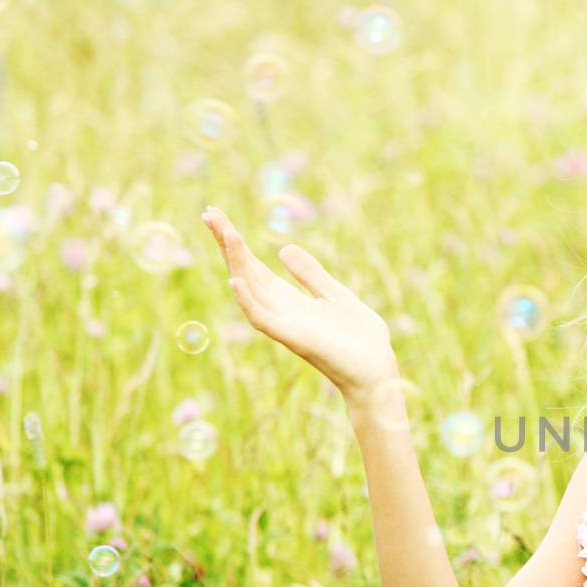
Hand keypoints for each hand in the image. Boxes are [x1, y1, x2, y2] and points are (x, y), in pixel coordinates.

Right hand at [203, 206, 398, 404]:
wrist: (377, 373)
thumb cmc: (360, 340)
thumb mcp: (335, 295)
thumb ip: (310, 275)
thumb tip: (283, 248)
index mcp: (291, 300)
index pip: (256, 268)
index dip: (238, 244)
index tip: (218, 216)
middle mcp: (281, 311)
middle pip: (247, 273)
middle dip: (228, 245)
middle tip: (209, 214)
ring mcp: (285, 325)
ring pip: (251, 291)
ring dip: (236, 264)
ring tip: (226, 234)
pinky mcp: (294, 339)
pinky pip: (263, 320)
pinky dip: (248, 302)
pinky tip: (236, 282)